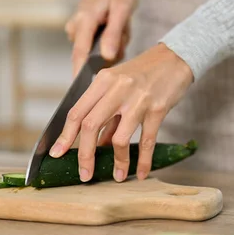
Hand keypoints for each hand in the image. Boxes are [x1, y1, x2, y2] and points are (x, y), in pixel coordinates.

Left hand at [49, 43, 193, 181]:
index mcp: (103, 81)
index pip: (77, 111)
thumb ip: (107, 113)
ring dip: (117, 162)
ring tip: (118, 176)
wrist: (175, 58)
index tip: (57, 153)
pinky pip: (147, 141)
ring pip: (119, 138)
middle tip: (84, 174)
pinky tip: (141, 172)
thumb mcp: (119, 86)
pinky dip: (142, 160)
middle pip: (91, 126)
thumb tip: (96, 145)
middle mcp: (117, 88)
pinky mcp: (157, 109)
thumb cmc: (144, 73)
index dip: (65, 135)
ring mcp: (138, 99)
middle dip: (85, 155)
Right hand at [65, 0, 134, 75]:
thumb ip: (114, 34)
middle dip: (110, 52)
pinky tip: (117, 27)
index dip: (80, 76)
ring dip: (114, 43)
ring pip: (98, 50)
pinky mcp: (84, 31)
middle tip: (123, 32)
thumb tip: (107, 58)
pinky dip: (112, 40)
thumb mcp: (122, 8)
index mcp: (84, 21)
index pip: (80, 55)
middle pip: (91, 55)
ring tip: (121, 25)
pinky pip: (99, 45)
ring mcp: (78, 29)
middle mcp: (77, 27)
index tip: (81, 95)